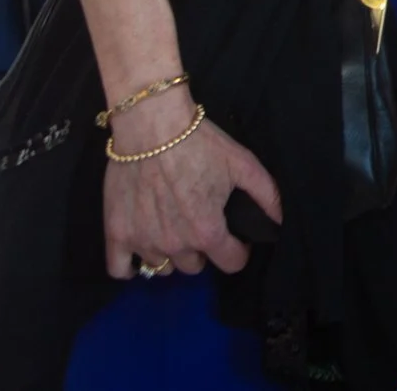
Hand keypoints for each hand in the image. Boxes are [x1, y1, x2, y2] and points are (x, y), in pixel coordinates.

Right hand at [102, 96, 282, 280]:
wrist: (151, 125)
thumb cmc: (200, 142)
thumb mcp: (242, 164)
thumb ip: (267, 196)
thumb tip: (280, 222)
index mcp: (208, 231)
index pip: (231, 263)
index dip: (238, 250)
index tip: (234, 237)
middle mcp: (175, 244)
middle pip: (195, 266)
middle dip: (202, 249)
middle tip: (198, 222)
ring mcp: (143, 242)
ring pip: (162, 267)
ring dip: (170, 253)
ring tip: (171, 228)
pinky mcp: (116, 233)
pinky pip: (120, 270)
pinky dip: (131, 265)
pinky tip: (141, 248)